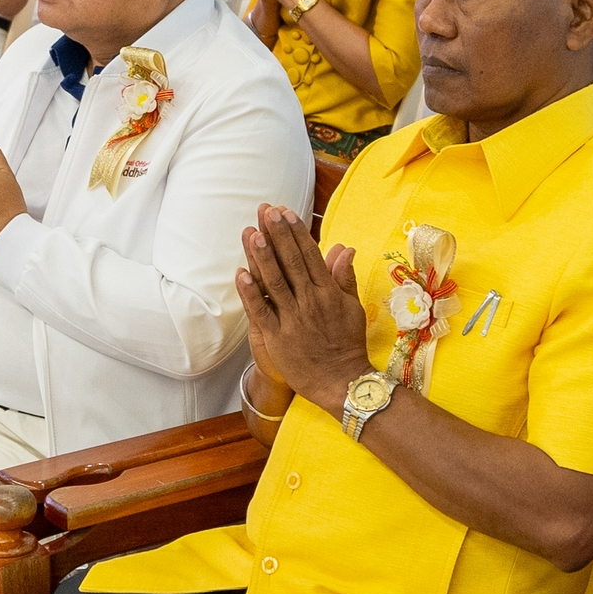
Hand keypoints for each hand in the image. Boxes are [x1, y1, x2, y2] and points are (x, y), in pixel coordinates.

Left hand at [237, 204, 370, 411]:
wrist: (342, 382)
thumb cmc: (348, 345)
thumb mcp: (352, 308)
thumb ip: (344, 277)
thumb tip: (345, 248)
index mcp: (328, 292)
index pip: (311, 255)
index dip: (297, 232)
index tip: (286, 212)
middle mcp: (310, 301)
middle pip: (291, 262)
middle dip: (278, 235)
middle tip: (267, 211)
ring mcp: (293, 319)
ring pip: (275, 282)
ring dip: (263, 257)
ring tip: (252, 233)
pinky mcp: (278, 338)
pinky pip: (261, 311)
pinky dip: (251, 293)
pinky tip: (241, 274)